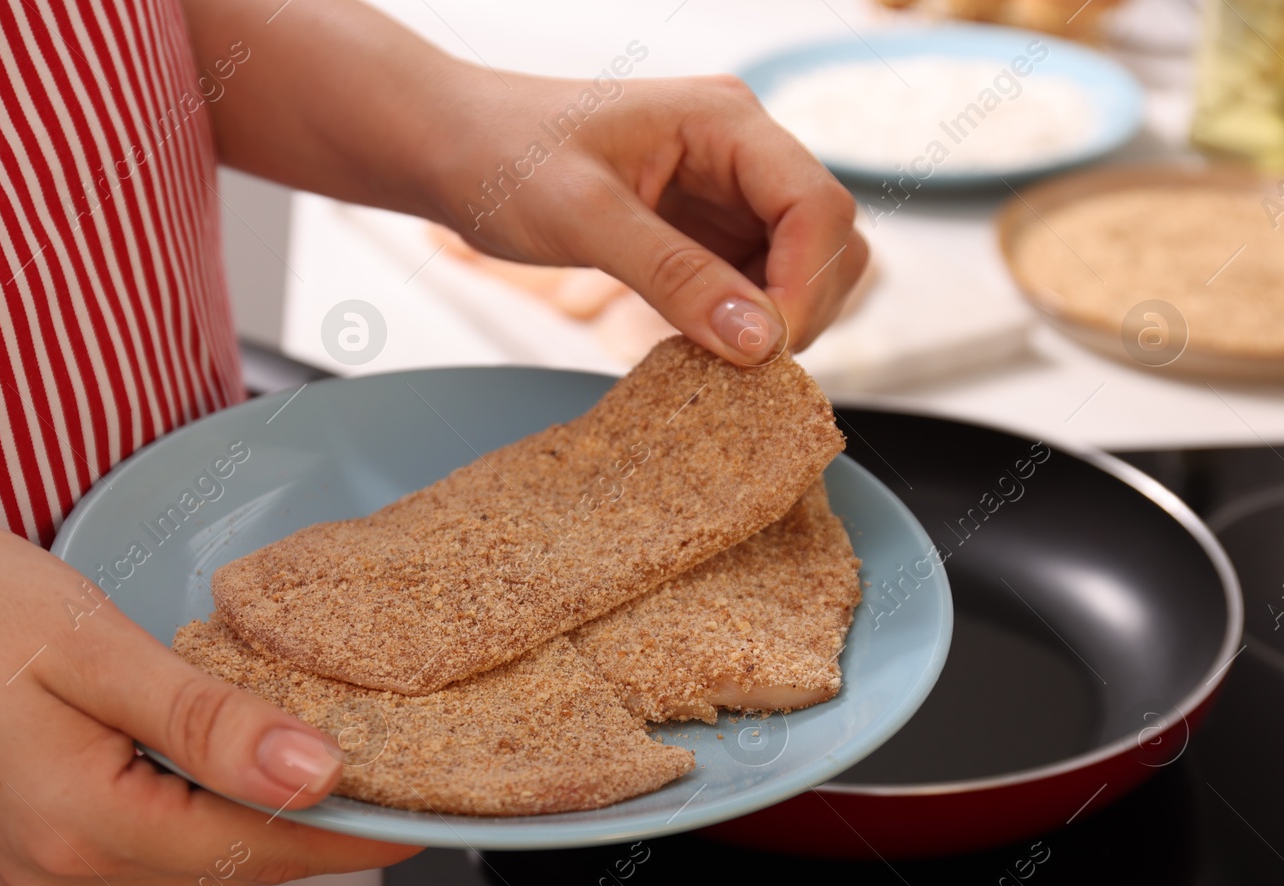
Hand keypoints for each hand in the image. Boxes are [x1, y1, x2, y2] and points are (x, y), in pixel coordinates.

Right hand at [0, 504, 418, 885]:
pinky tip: (253, 768)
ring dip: (276, 819)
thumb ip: (207, 718)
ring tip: (353, 768)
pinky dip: (220, 812)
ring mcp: (54, 869)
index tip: (431, 809)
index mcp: (87, 826)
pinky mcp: (47, 847)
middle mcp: (72, 871)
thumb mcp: (90, 647)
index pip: (263, 845)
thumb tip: (316, 771)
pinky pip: (164, 844)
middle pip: (241, 862)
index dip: (357, 830)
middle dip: (328, 829)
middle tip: (411, 779)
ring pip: (205, 858)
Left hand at [184, 0, 864, 367]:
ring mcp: (728, 193)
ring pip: (803, 269)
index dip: (806, 286)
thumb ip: (675, 277)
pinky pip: (755, 285)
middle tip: (739, 365)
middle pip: (830, 240)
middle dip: (801, 307)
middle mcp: (742, 152)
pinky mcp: (706, 231)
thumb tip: (759, 341)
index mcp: (727, 121)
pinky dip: (742, 324)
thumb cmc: (504, 159)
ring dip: (776, 321)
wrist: (452, 149)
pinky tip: (696, 346)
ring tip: (713, 359)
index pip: (818, 205)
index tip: (764, 352)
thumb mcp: (584, 219)